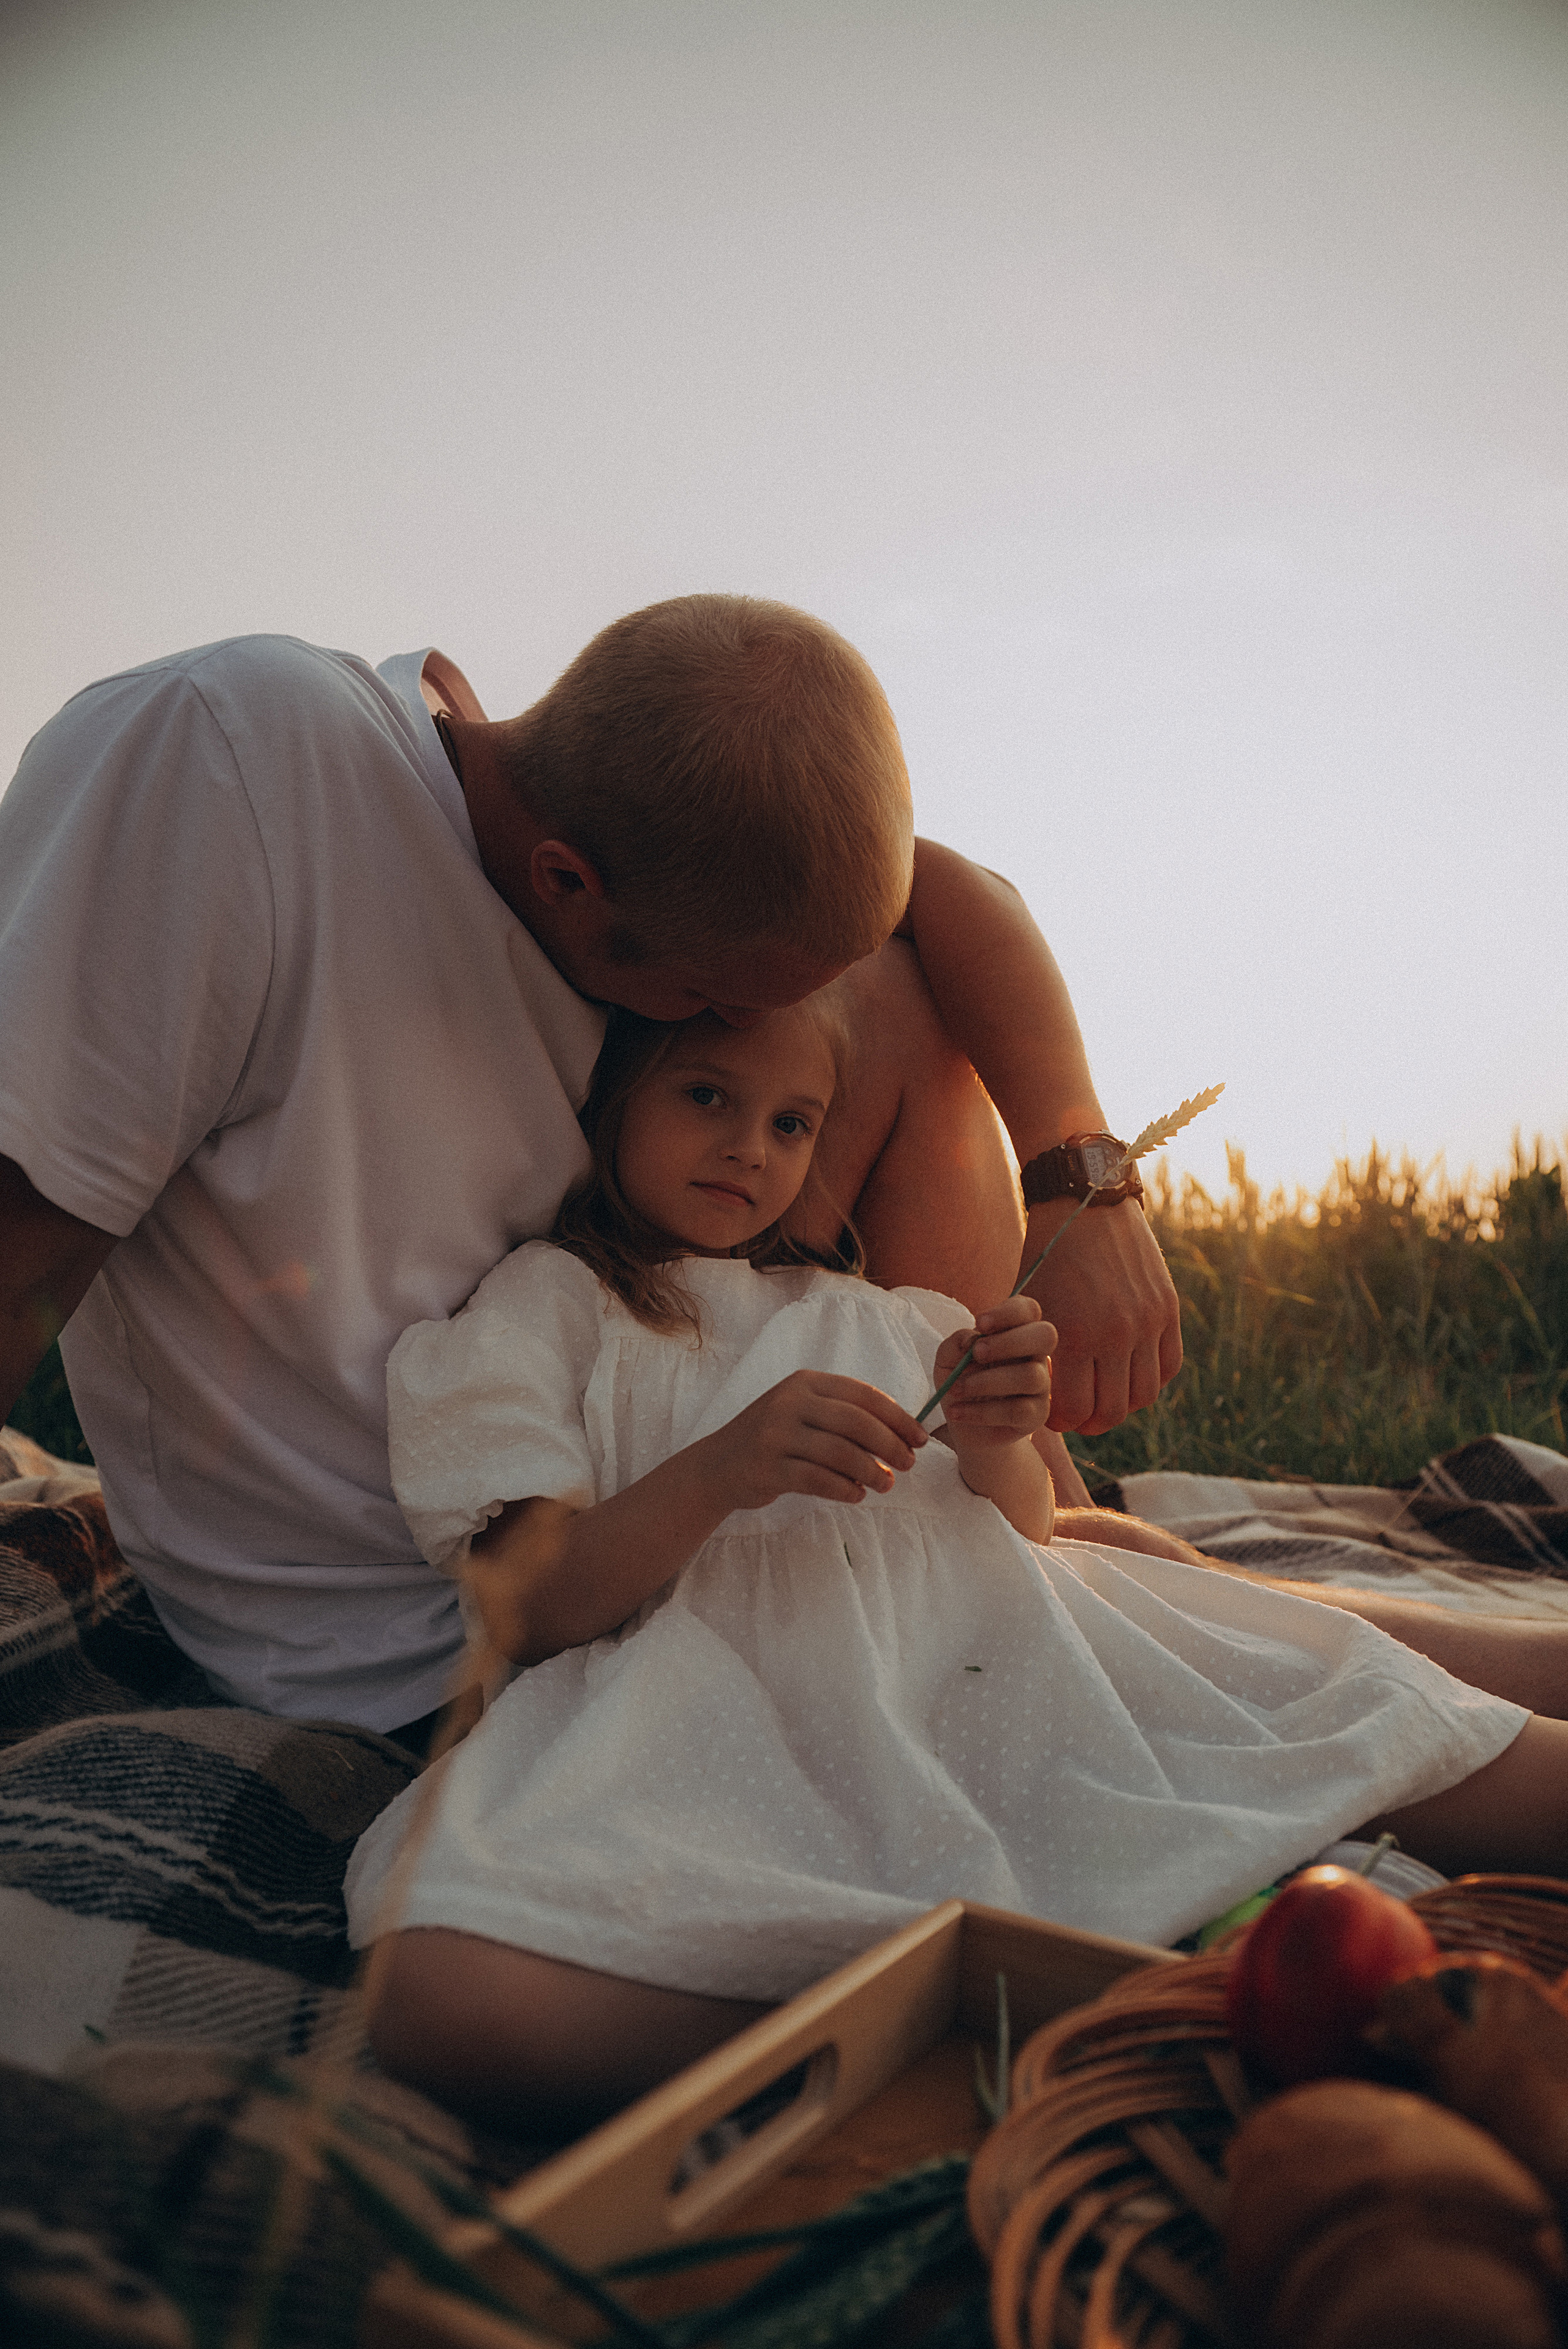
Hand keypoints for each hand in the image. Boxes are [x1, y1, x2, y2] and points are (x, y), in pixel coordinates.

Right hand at [704, 1371, 927, 1512]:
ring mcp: (775, 1434)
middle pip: (855, 1421)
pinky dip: (843, 1489)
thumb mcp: (803, 1413)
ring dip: (870, 1471)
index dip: (898, 1417)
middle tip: (908, 1463)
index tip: (920, 1438)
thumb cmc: (773, 1439)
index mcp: (806, 1383)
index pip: (863, 1394)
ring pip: (839, 1452)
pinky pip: (817, 1479)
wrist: (716, 1466)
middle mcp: (789, 1402)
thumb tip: (900, 1435)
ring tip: (886, 1485)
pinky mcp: (766, 1467)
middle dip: (890, 1444)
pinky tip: (856, 1495)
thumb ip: (843, 1416)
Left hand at [933, 1294, 1054, 1456]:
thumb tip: (972, 1338)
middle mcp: (1034, 1355)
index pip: (1029, 1309)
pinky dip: (982, 1412)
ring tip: (956, 1390)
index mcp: (1016, 1332)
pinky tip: (958, 1412)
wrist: (966, 1428)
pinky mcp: (1037, 1415)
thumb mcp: (947, 1361)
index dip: (1008, 1312)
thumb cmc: (960, 1384)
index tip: (979, 1323)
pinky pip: (1018, 1410)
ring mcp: (1041, 1385)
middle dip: (1010, 1341)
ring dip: (987, 1382)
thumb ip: (955, 1344)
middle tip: (977, 1353)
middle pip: (1045, 1335)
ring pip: (1031, 1376)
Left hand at [1020, 1197, 1180, 1433]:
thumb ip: (1024, 1348)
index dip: (1061, 1422)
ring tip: (1105, 1398)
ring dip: (1123, 1405)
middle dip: (1091, 1423)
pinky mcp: (1168, 1309)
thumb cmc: (1045, 1256)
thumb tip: (1019, 1388)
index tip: (1052, 1416)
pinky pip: (1168, 1366)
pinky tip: (1130, 1375)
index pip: (1074, 1411)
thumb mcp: (1026, 1303)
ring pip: (1144, 1396)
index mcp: (1075, 1335)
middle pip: (1112, 1412)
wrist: (1086, 1204)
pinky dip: (1151, 1380)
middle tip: (1078, 1417)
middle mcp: (1116, 1334)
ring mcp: (1148, 1323)